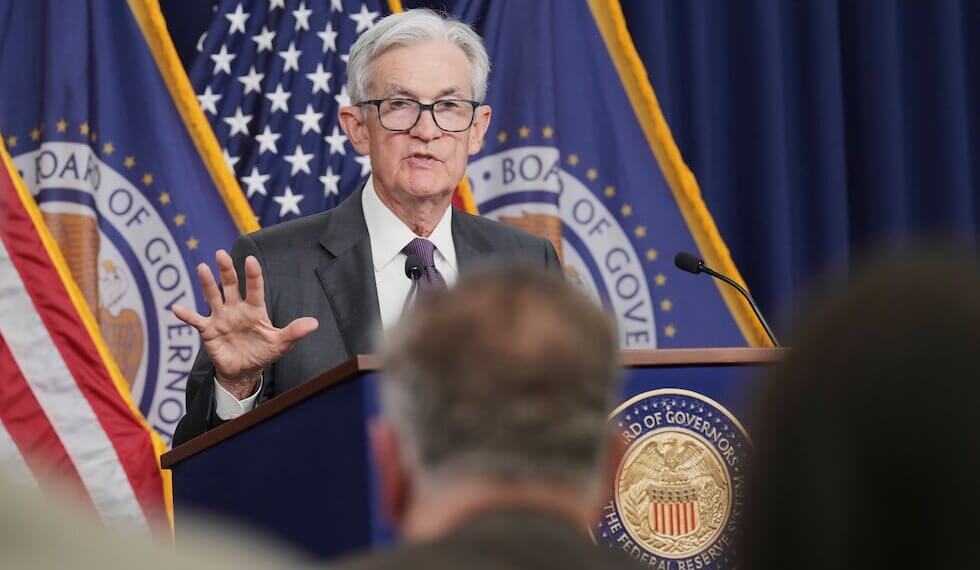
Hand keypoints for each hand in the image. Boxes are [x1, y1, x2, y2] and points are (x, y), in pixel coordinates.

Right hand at [172, 250, 317, 398]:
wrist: (244, 370)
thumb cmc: (263, 352)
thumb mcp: (281, 344)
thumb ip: (294, 332)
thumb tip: (314, 324)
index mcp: (255, 309)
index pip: (255, 288)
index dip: (253, 275)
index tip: (251, 260)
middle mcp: (236, 309)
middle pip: (230, 285)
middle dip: (227, 270)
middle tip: (221, 254)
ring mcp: (221, 318)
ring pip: (212, 296)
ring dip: (207, 284)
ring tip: (202, 268)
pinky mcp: (209, 331)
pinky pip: (196, 321)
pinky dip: (186, 315)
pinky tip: (176, 308)